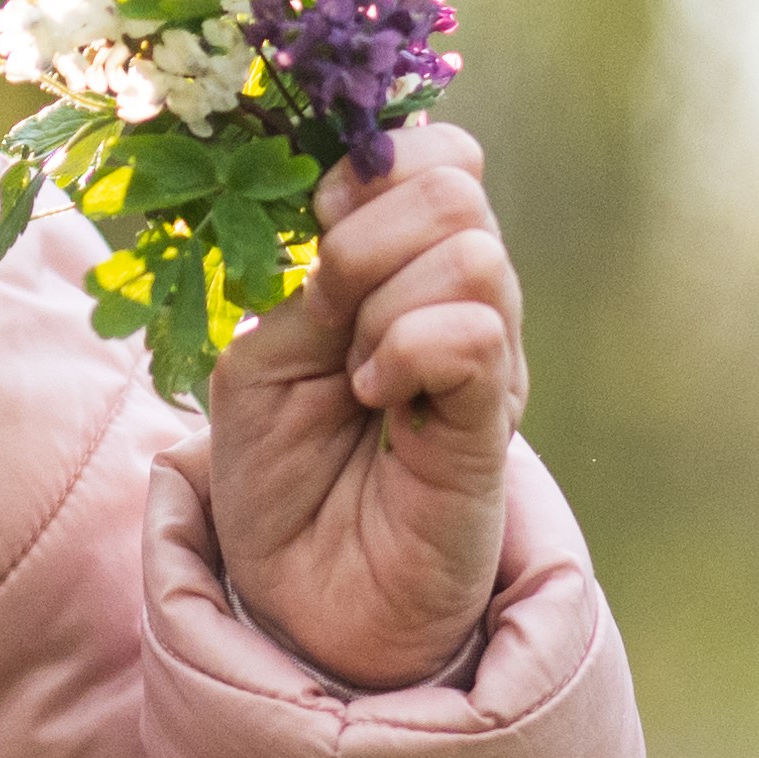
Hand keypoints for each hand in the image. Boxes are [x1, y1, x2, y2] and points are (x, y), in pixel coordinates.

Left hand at [194, 118, 522, 690]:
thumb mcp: (262, 354)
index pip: (435, 154)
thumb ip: (309, 272)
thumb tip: (357, 190)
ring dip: (384, 301)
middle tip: (331, 316)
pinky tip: (377, 401)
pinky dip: (408, 350)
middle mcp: (460, 301)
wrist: (303, 603)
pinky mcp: (496, 421)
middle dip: (367, 234)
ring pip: (471, 248)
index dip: (369, 169)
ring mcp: (489, 359)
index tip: (316, 227)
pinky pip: (477, 332)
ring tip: (354, 377)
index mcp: (404, 271)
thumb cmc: (279, 477)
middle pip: (455, 182)